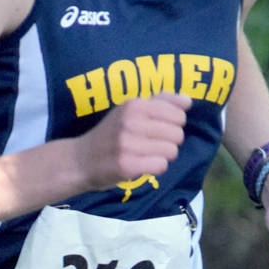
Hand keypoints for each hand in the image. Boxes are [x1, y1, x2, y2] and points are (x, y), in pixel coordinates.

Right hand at [75, 94, 190, 191]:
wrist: (81, 160)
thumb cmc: (112, 134)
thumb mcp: (130, 109)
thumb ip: (160, 101)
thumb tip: (188, 101)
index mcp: (135, 104)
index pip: (178, 114)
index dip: (173, 124)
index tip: (158, 128)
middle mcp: (131, 121)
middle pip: (178, 134)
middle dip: (169, 142)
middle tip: (151, 144)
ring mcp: (128, 144)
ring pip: (172, 151)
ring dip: (163, 156)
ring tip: (146, 154)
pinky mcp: (127, 165)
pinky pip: (161, 166)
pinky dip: (155, 168)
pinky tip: (142, 164)